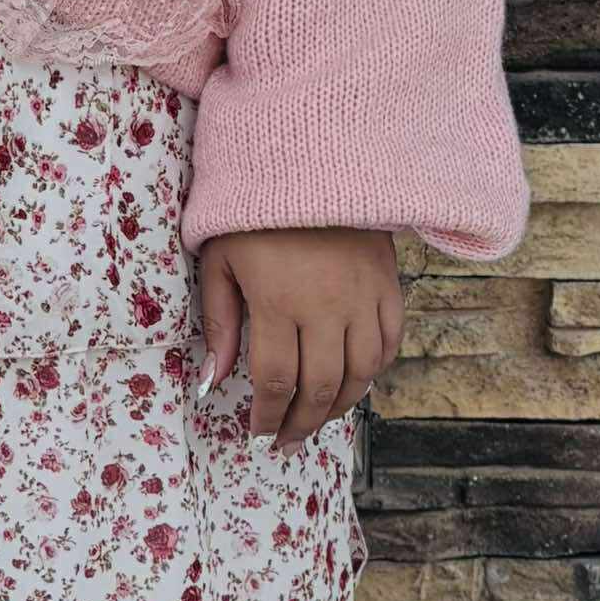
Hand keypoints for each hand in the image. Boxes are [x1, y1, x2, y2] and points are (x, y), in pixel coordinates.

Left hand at [191, 222, 399, 446]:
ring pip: (360, 374)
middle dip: (300, 424)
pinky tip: (353, 383)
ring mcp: (364, 297)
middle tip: (286, 442)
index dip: (266, 417)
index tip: (257, 434)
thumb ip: (219, 323)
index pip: (275, 381)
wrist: (308, 158)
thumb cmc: (251, 211)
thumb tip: (210, 383)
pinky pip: (389, 343)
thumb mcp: (220, 262)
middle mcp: (326, 306)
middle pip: (319, 388)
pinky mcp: (388, 284)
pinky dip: (374, 372)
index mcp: (278, 302)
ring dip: (338, 407)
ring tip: (317, 420)